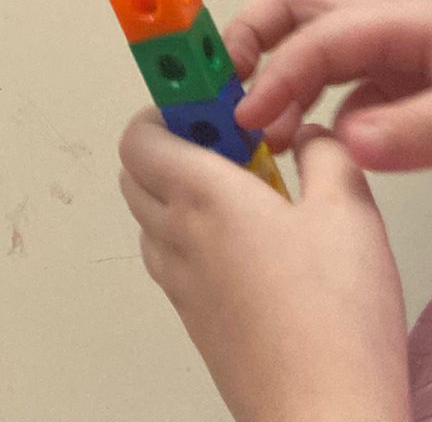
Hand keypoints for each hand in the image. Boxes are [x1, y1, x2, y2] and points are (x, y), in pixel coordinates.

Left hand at [119, 110, 409, 421]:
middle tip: (231, 143)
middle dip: (171, 145)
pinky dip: (192, 240)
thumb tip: (310, 135)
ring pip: (150, 218)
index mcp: (200, 196)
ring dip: (178, 194)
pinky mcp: (195, 323)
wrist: (325, 421)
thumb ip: (325, 155)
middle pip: (136, 170)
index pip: (139, 132)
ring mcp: (181, 285)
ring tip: (246, 196)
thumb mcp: (350, 215)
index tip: (206, 96)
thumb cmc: (335, 327)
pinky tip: (251, 250)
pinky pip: (172, 261)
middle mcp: (177, 236)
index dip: (166, 107)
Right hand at [229, 0, 431, 170]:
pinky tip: (313, 147)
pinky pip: (341, 86)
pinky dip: (314, 110)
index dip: (275, 75)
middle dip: (249, 42)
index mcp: (397, 19)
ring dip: (279, 85)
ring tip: (265, 132)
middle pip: (293, 12)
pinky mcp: (400, 80)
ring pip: (313, 50)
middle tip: (224, 85)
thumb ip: (413, 127)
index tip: (248, 117)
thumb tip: (348, 142)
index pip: (314, 35)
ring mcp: (390, 51)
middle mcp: (383, 25)